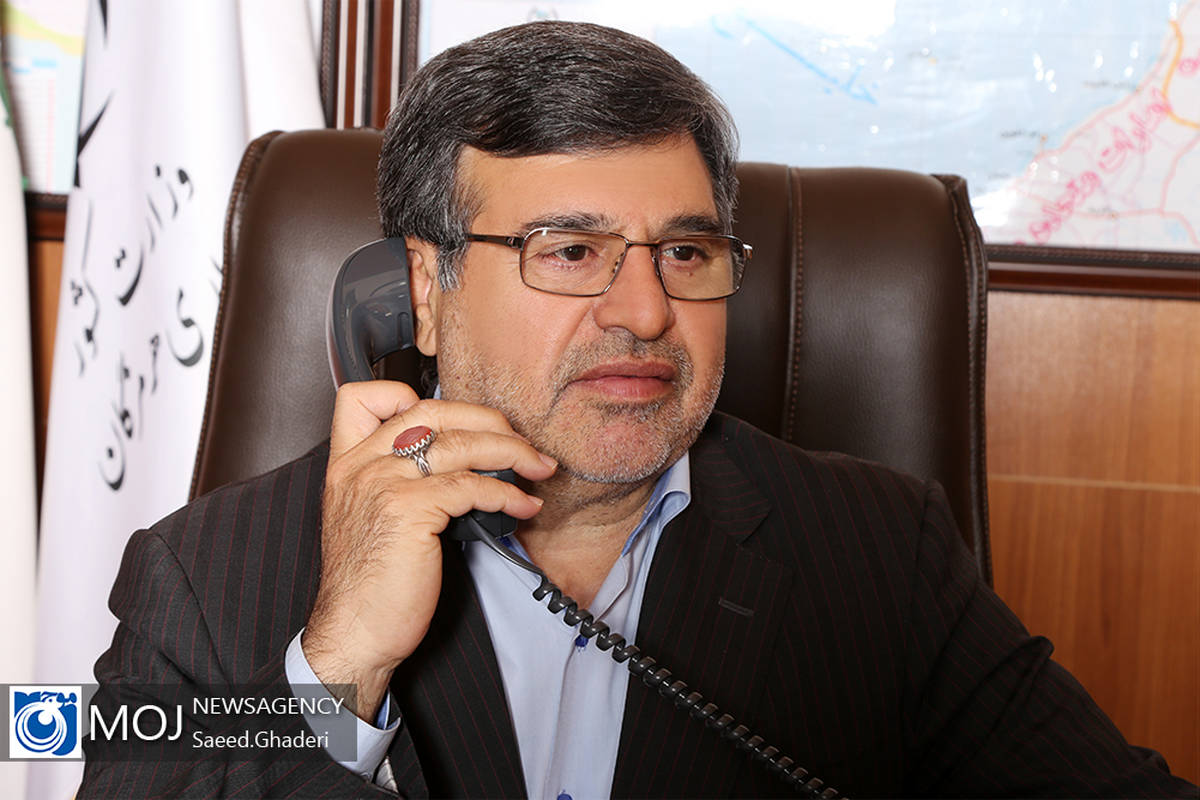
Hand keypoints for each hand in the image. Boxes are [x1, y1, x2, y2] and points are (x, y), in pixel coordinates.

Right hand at [302, 380, 556, 719]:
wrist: (354, 634)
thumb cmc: (369, 585)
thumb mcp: (371, 518)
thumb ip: (399, 481)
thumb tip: (463, 462)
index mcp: (346, 463)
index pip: (364, 396)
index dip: (410, 393)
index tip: (453, 418)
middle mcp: (360, 466)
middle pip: (431, 409)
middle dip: (487, 420)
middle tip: (521, 441)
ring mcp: (382, 484)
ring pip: (460, 443)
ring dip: (512, 452)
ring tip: (538, 468)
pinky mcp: (409, 511)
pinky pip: (471, 485)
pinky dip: (507, 493)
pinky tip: (523, 505)